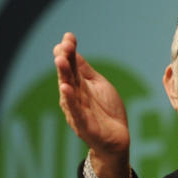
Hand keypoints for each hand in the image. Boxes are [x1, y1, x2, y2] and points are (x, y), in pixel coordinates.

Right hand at [53, 32, 130, 177]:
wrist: (117, 140)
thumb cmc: (107, 112)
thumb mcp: (98, 86)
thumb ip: (85, 71)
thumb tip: (72, 51)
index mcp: (79, 85)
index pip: (71, 65)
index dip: (69, 51)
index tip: (69, 36)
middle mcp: (74, 96)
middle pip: (68, 75)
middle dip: (64, 59)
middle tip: (64, 45)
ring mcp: (77, 110)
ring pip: (69, 91)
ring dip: (64, 75)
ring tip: (60, 60)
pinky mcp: (83, 124)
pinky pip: (75, 111)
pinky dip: (70, 100)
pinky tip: (65, 88)